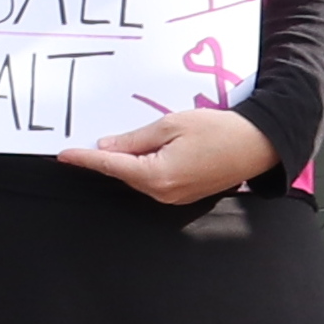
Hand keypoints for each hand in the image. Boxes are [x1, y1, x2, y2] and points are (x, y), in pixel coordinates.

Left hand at [58, 103, 278, 205]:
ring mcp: (174, 198)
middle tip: (90, 141)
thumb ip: (135, 139)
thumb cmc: (219, 131)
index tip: (64, 155)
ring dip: (128, 161)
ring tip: (124, 141)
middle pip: (124, 173)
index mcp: (157, 176)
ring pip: (138, 178)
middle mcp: (163, 193)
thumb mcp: (172, 124)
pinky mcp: (183, 195)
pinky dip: (144, 167)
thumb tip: (108, 147)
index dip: (86, 159)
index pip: (111, 166)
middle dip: (108, 158)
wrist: (258, 145)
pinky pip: (154, 181)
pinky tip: (145, 152)